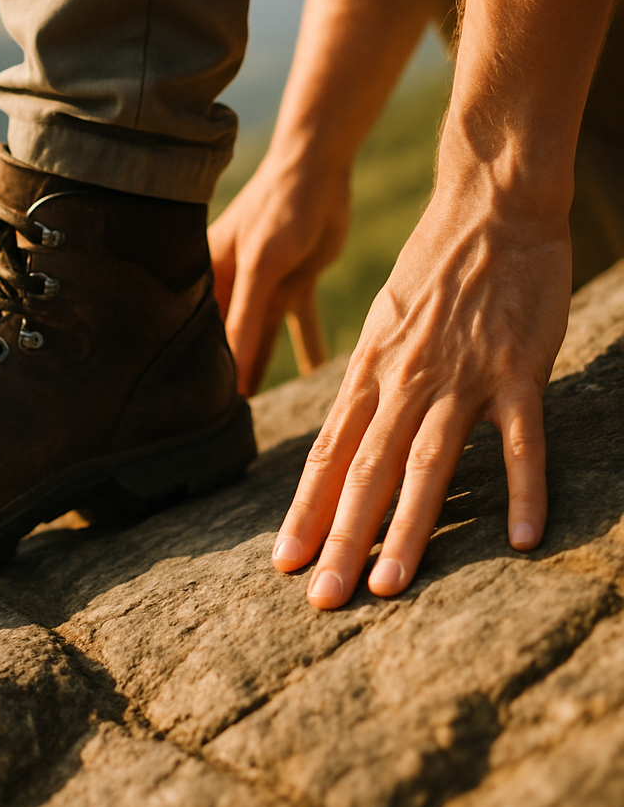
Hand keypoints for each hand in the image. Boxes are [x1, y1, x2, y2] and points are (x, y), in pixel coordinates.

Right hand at [209, 155, 348, 394]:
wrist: (321, 168)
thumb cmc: (278, 207)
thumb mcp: (260, 268)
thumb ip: (246, 322)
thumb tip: (233, 376)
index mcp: (205, 277)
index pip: (195, 332)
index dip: (193, 368)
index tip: (191, 411)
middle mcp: (228, 287)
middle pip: (224, 339)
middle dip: (224, 374)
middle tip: (222, 423)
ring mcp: (261, 288)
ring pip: (258, 337)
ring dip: (260, 367)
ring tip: (255, 412)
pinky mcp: (292, 285)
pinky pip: (296, 325)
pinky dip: (305, 347)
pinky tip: (313, 377)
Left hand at [272, 182, 571, 607]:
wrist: (487, 207)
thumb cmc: (433, 269)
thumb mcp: (384, 325)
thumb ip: (371, 382)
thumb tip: (348, 434)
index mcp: (370, 373)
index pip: (327, 455)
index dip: (303, 511)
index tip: (282, 560)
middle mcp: (405, 382)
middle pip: (365, 472)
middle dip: (339, 539)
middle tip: (321, 599)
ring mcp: (461, 378)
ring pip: (427, 465)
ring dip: (407, 530)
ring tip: (387, 586)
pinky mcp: (517, 371)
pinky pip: (520, 440)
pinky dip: (522, 488)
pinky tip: (522, 539)